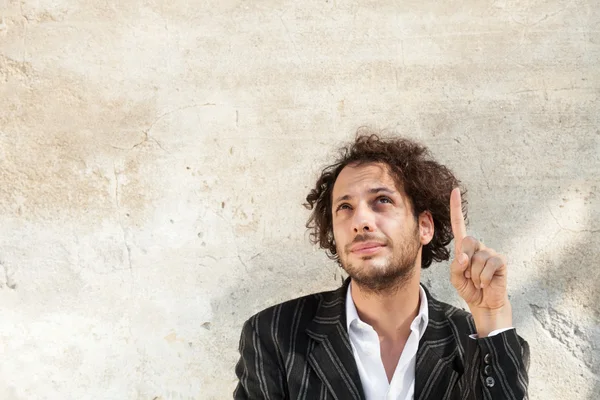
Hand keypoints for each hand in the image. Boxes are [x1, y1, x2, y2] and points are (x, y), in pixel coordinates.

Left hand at [449, 188, 511, 335]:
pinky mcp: (500, 261)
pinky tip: (486, 283)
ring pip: (476, 259)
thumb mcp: (456, 278)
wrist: (484, 304)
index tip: (454, 190)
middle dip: (464, 262)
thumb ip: (456, 266)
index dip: (456, 208)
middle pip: (467, 241)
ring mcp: (491, 253)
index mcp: (465, 248)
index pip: (459, 225)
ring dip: (473, 275)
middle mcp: (478, 247)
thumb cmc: (469, 289)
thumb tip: (465, 256)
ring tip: (478, 282)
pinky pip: (487, 266)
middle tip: (469, 276)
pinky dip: (483, 278)